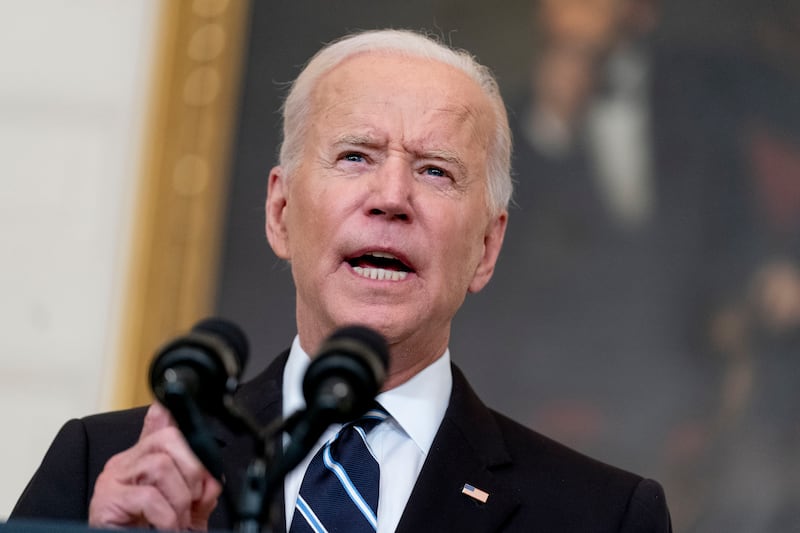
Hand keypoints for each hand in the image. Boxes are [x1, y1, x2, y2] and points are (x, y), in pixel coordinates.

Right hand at [88, 403, 221, 530]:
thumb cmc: (157, 532)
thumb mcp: (186, 508)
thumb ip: (201, 488)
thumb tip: (214, 475)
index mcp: (144, 459)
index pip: (163, 427)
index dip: (185, 431)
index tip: (199, 444)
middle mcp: (125, 463)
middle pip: (168, 438)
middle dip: (192, 470)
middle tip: (195, 501)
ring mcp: (112, 480)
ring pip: (160, 465)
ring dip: (179, 499)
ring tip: (178, 522)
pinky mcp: (106, 502)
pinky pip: (147, 496)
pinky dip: (166, 517)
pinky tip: (166, 528)